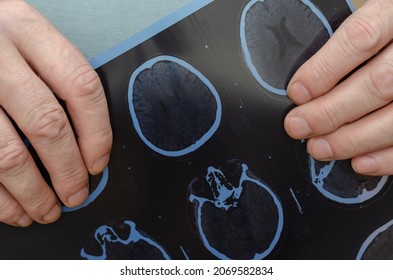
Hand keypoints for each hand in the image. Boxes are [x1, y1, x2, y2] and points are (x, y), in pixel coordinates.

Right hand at [0, 1, 111, 225]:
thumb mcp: (22, 37)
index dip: (97, 132)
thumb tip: (85, 138)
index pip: (80, 86)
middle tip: (76, 194)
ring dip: (32, 192)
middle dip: (66, 171)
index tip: (98, 161)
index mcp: (26, 30)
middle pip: (46, 124)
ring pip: (6, 154)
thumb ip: (51, 74)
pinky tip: (13, 209)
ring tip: (46, 210)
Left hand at [284, 0, 392, 175]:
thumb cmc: (392, 31)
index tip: (297, 92)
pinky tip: (359, 162)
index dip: (324, 70)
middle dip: (329, 112)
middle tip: (298, 126)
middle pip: (376, 85)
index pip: (361, 39)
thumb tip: (305, 83)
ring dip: (351, 140)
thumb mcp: (376, 18)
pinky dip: (386, 157)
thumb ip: (348, 43)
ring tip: (319, 147)